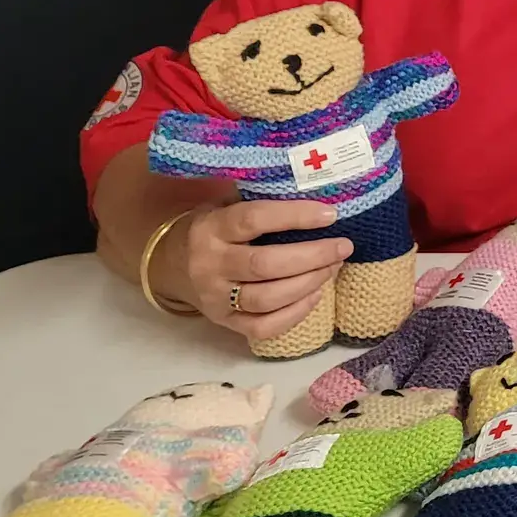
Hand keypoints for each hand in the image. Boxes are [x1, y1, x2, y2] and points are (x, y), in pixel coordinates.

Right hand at [157, 200, 350, 341]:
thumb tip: (317, 188)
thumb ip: (262, 199)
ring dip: (308, 283)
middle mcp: (209, 265)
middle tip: (344, 246)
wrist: (172, 264)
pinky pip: (262, 328)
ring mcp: (215, 298)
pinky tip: (316, 295)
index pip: (254, 220)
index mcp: (211, 228)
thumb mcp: (227, 205)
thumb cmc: (215, 228)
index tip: (331, 214)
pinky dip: (294, 314)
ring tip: (334, 267)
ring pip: (266, 299)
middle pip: (265, 265)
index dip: (295, 216)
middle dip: (312, 256)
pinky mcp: (224, 322)